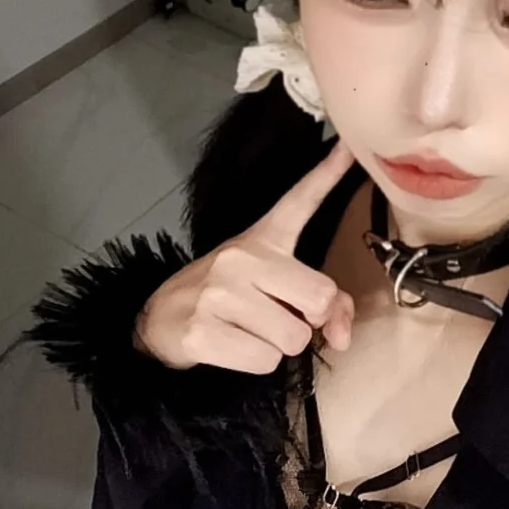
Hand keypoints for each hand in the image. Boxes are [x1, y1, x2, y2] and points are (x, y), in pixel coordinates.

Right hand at [134, 138, 357, 371]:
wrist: (159, 319)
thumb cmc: (226, 298)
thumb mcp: (271, 286)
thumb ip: (322, 303)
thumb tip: (341, 335)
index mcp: (263, 238)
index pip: (299, 201)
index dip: (327, 173)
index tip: (349, 144)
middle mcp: (243, 258)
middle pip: (319, 297)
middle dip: (310, 321)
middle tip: (283, 318)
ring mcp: (220, 292)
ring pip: (293, 338)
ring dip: (280, 347)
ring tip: (250, 331)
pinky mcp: (203, 329)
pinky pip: (264, 361)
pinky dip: (257, 364)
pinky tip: (232, 346)